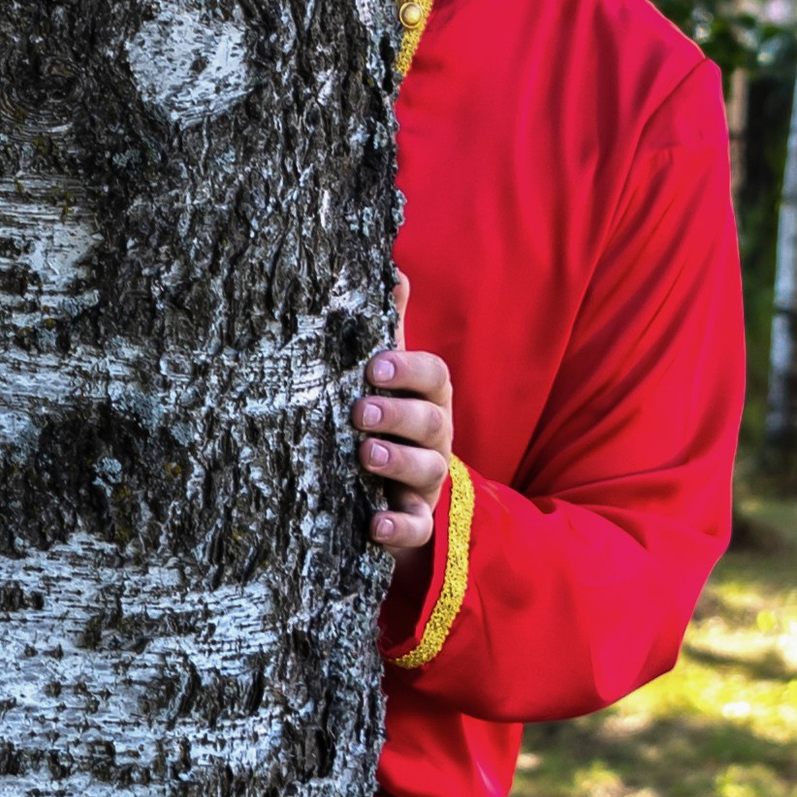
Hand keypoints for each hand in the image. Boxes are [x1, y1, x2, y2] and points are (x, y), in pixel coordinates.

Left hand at [356, 312, 453, 563]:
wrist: (394, 489)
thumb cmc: (388, 417)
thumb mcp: (389, 375)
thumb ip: (390, 327)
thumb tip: (393, 269)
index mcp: (428, 397)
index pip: (433, 375)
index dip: (408, 369)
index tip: (374, 366)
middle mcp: (435, 436)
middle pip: (431, 421)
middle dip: (398, 414)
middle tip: (361, 411)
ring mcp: (428, 480)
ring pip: (428, 470)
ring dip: (398, 461)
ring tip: (366, 455)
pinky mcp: (417, 520)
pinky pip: (417, 527)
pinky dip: (400, 527)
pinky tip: (375, 524)